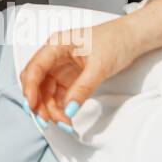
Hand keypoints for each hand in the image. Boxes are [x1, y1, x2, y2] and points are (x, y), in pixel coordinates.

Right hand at [19, 17, 140, 129]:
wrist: (131, 39)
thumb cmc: (115, 41)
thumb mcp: (100, 66)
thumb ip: (83, 88)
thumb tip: (69, 109)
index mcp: (57, 45)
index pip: (35, 68)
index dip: (30, 88)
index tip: (32, 106)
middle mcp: (55, 56)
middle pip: (37, 82)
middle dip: (38, 102)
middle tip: (47, 121)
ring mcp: (61, 67)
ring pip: (46, 91)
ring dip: (50, 108)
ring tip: (64, 122)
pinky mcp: (70, 77)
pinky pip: (59, 94)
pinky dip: (60, 107)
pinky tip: (67, 117)